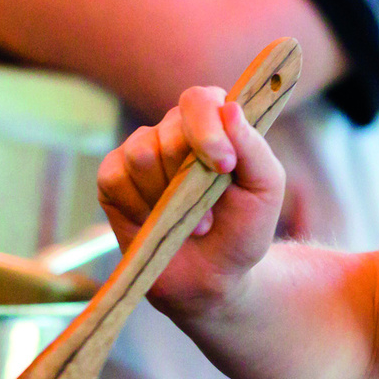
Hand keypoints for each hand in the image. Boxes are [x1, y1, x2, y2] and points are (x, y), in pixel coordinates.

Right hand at [95, 85, 285, 315]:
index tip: (224, 165)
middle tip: (210, 214)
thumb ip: (254, 148)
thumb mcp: (265, 190)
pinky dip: (138, 206)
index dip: (207, 128)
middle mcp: (174, 132)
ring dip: (166, 196)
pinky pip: (115, 178)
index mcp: (214, 125)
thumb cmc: (243, 229)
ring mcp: (140, 153)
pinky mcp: (113, 181)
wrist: (212, 278)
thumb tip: (229, 109)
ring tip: (190, 223)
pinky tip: (155, 222)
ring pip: (140, 153)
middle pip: (168, 131)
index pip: (200, 100)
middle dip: (190, 177)